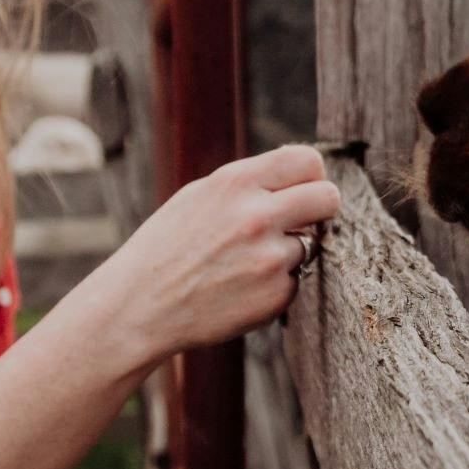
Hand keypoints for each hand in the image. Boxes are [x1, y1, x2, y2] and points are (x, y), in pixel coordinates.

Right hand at [79, 143, 341, 369]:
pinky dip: (276, 284)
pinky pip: (296, 280)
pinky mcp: (277, 295)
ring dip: (289, 252)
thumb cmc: (168, 248)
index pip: (308, 161)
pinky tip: (240, 289)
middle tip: (301, 222)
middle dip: (321, 209)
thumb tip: (303, 172)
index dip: (312, 176)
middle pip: (329, 198)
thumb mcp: (200, 196)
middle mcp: (257, 216)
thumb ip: (250, 183)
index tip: (304, 189)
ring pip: (311, 244)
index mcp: (236, 183)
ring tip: (245, 263)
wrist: (140, 307)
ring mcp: (270, 258)